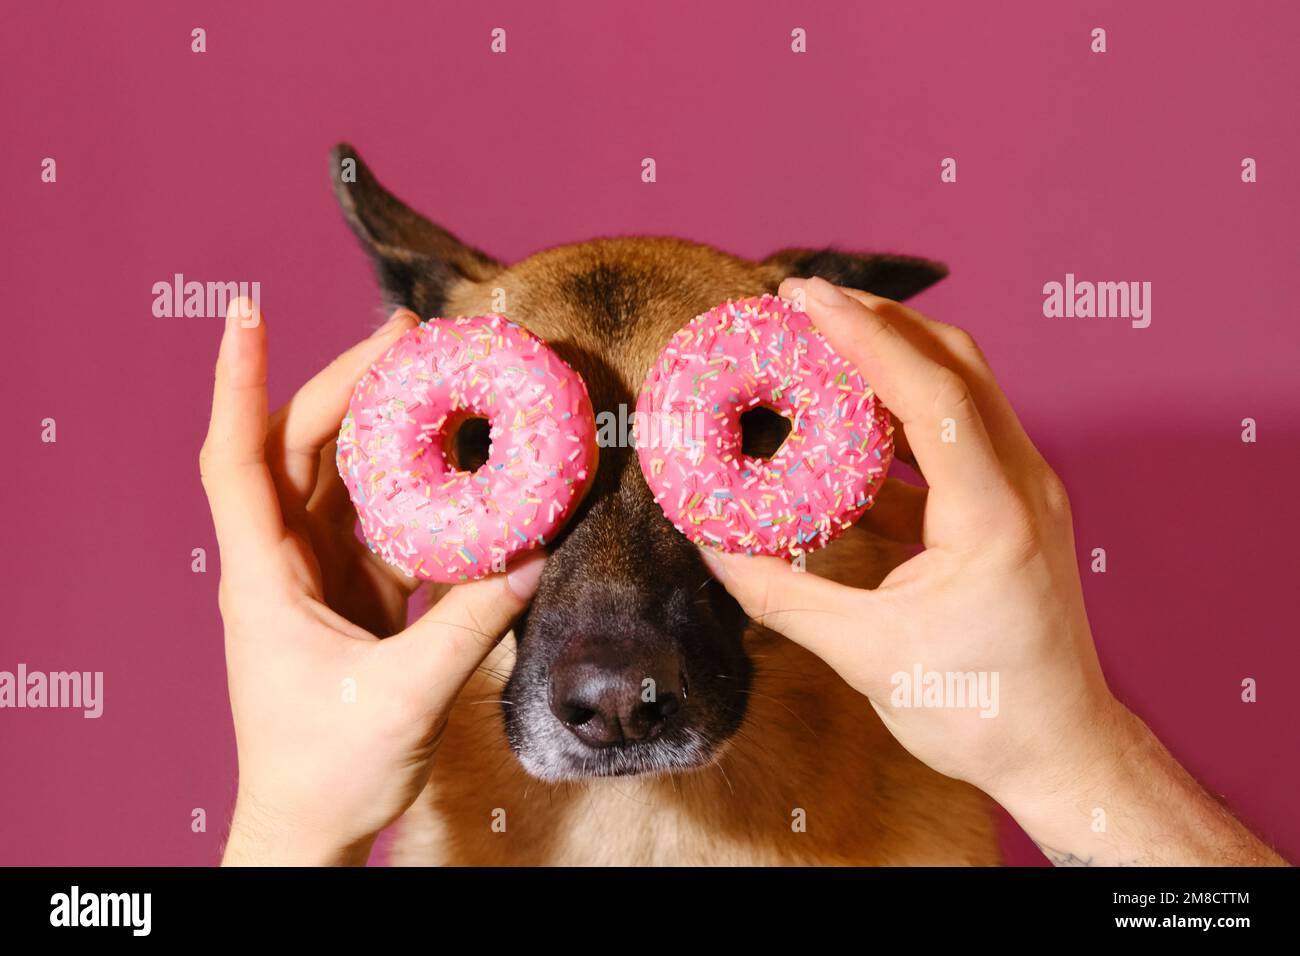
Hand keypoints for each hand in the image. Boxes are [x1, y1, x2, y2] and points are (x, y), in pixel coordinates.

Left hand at [200, 299, 545, 864]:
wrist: (309, 823)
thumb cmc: (326, 769)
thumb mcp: (403, 696)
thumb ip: (471, 624)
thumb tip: (535, 558)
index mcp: (264, 575)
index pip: (234, 458)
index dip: (236, 380)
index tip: (245, 311)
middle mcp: (283, 561)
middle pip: (303, 447)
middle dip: (347, 382)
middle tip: (409, 333)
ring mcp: (319, 575)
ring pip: (346, 476)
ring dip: (385, 427)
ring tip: (439, 379)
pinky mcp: (356, 593)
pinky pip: (386, 521)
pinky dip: (420, 489)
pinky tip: (461, 464)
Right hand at [701, 277, 1283, 864]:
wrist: (1060, 749)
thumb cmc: (976, 711)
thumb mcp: (865, 656)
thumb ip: (781, 594)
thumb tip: (709, 544)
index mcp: (995, 517)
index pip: (931, 394)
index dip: (864, 337)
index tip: (803, 297)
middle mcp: (1023, 486)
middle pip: (955, 364)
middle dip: (877, 321)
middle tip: (801, 303)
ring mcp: (1026, 491)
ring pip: (963, 388)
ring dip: (892, 357)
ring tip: (818, 345)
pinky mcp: (1013, 506)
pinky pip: (958, 432)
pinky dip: (903, 410)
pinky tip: (847, 420)